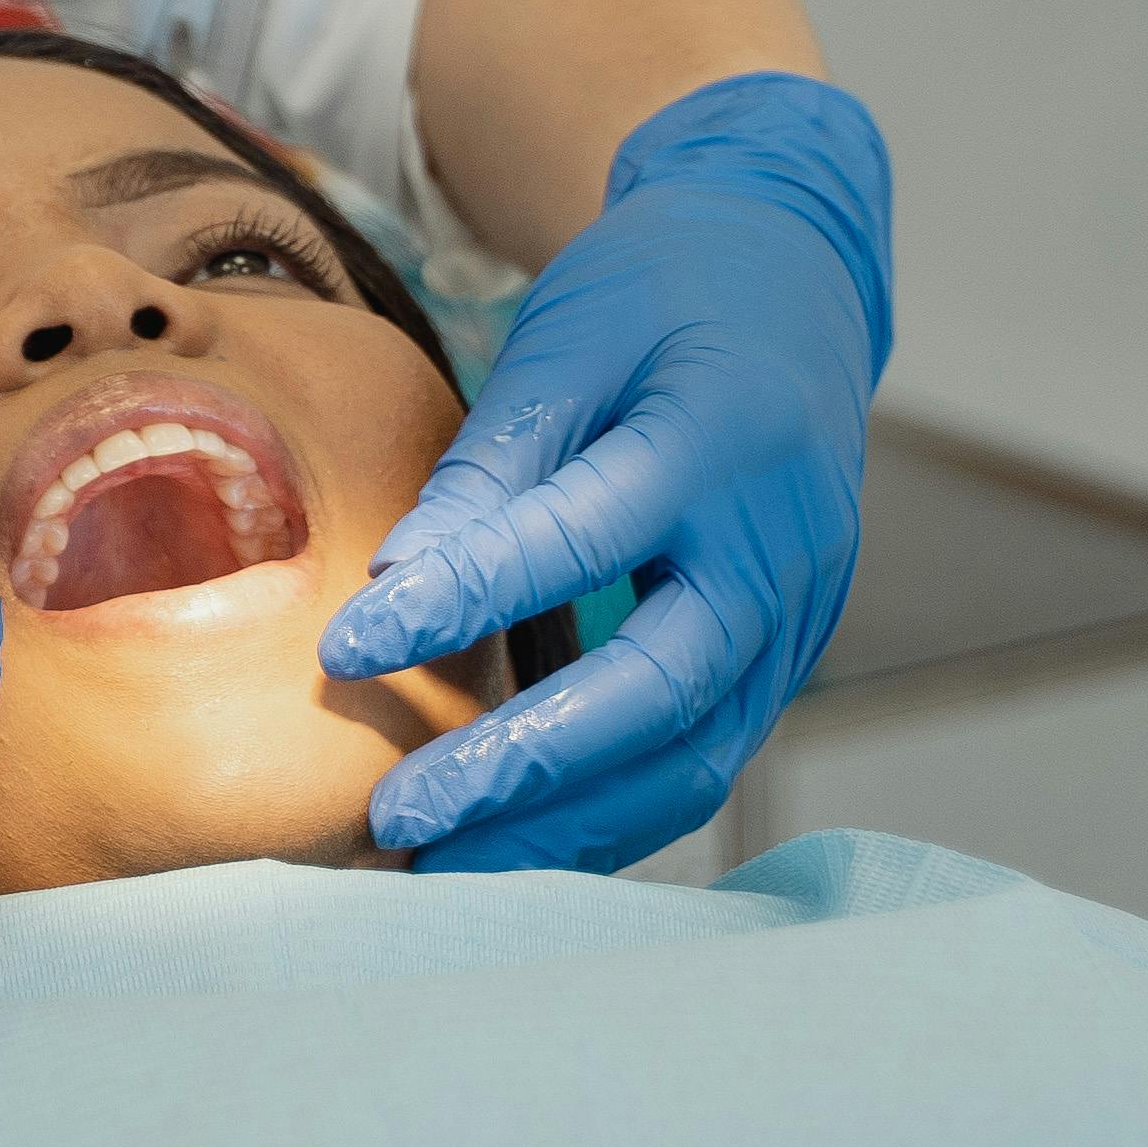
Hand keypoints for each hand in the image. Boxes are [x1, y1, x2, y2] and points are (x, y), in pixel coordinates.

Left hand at [321, 70, 891, 871]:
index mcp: (721, 439)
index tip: (342, 651)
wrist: (792, 279)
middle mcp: (782, 547)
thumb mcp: (571, 335)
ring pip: (697, 755)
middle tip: (397, 818)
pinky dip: (618, 810)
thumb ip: (494, 462)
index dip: (460, 600)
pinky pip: (710, 754)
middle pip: (661, 689)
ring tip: (445, 868)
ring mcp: (805, 613)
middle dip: (526, 768)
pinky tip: (523, 842)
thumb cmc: (660, 295)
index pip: (579, 540)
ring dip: (571, 824)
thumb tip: (395, 578)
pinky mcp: (793, 654)